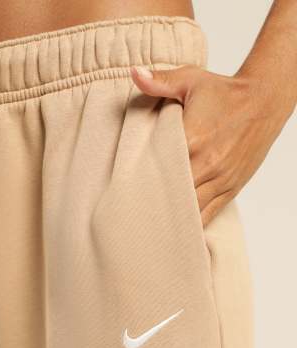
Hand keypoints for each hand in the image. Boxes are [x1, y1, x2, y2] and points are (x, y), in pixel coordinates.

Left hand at [131, 65, 289, 225]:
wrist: (264, 100)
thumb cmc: (224, 92)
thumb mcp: (191, 80)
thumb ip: (160, 81)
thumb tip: (134, 74)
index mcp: (193, 140)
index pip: (160, 171)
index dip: (140, 186)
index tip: (123, 195)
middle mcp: (207, 165)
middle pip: (173, 198)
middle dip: (152, 209)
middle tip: (130, 220)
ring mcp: (220, 180)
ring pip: (191, 214)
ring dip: (171, 222)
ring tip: (149, 231)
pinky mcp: (230, 189)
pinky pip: (209, 216)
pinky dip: (192, 226)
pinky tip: (176, 234)